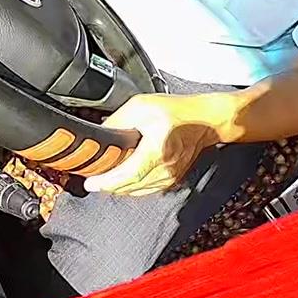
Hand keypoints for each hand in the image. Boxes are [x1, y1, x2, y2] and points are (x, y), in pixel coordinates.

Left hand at [82, 92, 223, 196]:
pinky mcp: (172, 179)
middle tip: (93, 179)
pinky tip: (124, 179)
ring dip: (120, 188)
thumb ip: (118, 120)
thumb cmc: (178, 111)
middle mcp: (164, 170)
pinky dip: (133, 187)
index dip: (105, 183)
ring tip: (105, 179)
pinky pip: (147, 189)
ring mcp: (170, 177)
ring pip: (138, 192)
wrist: (206, 119)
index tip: (90, 182)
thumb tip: (101, 133)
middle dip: (108, 186)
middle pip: (129, 188)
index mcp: (155, 153)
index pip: (125, 177)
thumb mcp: (141, 106)